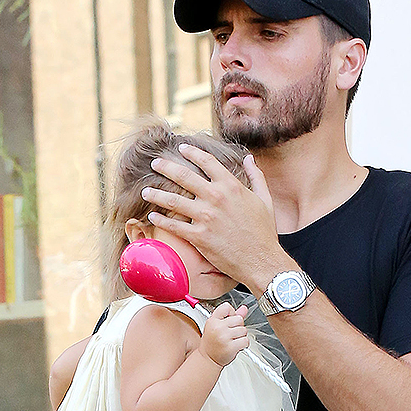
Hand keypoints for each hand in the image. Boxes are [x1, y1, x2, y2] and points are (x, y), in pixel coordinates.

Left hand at [143, 145, 282, 289]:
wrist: (261, 261)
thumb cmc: (264, 232)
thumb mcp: (265, 200)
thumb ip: (256, 176)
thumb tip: (248, 159)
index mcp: (231, 185)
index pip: (206, 161)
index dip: (191, 152)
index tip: (181, 149)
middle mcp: (216, 197)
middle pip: (183, 175)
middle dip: (165, 167)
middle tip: (154, 164)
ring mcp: (206, 216)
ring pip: (173, 200)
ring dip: (156, 194)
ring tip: (145, 191)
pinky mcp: (199, 236)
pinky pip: (174, 225)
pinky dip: (161, 220)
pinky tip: (152, 217)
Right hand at [199, 302, 249, 367]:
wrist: (208, 359)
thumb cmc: (213, 342)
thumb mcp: (218, 326)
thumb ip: (232, 316)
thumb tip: (244, 308)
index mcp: (213, 320)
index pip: (227, 307)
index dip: (232, 313)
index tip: (229, 321)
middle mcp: (218, 327)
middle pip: (239, 319)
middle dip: (238, 326)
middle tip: (231, 334)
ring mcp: (224, 337)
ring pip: (244, 330)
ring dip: (241, 336)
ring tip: (232, 340)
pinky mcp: (230, 347)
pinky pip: (245, 341)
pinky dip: (243, 344)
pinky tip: (236, 346)